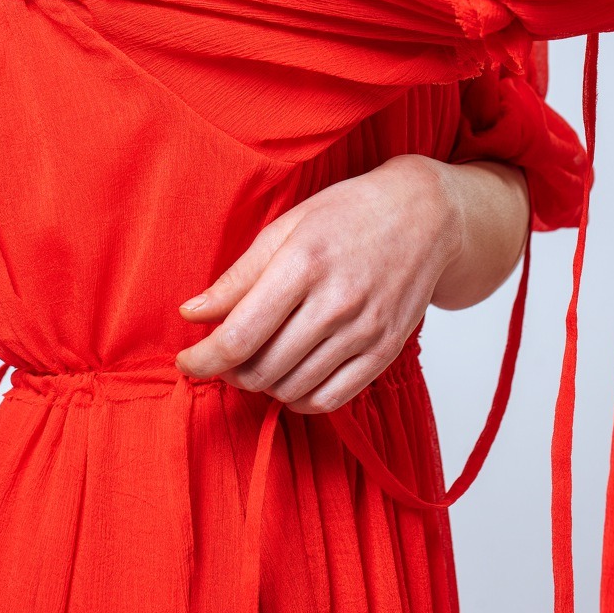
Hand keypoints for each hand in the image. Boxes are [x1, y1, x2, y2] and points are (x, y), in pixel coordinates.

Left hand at [174, 155, 462, 413]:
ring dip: (263, 385)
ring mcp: (365, 331)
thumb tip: (192, 313)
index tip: (187, 362)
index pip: (240, 334)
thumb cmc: (350, 213)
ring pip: (293, 388)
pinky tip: (290, 377)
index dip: (204, 359)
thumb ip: (238, 275)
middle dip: (231, 372)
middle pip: (263, 368)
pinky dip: (300, 399)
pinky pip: (331, 399)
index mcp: (304, 262)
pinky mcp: (385, 352)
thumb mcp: (287, 226)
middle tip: (224, 357)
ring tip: (257, 360)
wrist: (425, 216)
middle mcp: (336, 302)